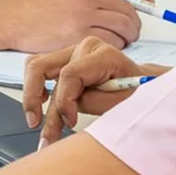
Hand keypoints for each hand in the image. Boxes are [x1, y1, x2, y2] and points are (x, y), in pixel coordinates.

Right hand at [0, 0, 152, 52]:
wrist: (12, 19)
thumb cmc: (37, 7)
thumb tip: (121, 3)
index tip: (148, 2)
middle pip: (128, 9)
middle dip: (135, 24)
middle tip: (132, 32)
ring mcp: (84, 14)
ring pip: (123, 27)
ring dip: (127, 37)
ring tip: (120, 43)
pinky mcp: (78, 35)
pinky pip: (109, 42)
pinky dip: (113, 47)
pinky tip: (106, 50)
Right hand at [22, 36, 171, 145]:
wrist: (144, 85)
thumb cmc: (137, 92)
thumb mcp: (121, 102)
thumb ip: (92, 102)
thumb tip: (65, 111)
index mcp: (103, 54)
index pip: (70, 74)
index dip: (65, 102)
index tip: (70, 123)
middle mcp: (85, 48)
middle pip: (42, 67)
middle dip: (35, 100)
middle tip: (37, 126)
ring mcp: (73, 52)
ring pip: (36, 68)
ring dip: (32, 97)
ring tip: (37, 123)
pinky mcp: (66, 61)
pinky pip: (40, 70)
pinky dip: (36, 89)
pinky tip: (40, 106)